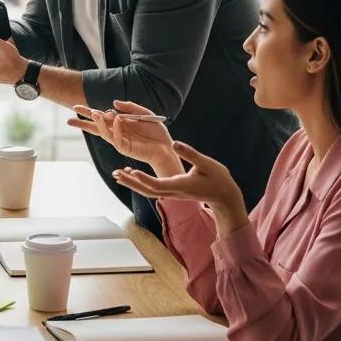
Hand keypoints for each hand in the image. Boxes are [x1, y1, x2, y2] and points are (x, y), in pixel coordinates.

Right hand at [67, 100, 179, 171]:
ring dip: (98, 122)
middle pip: (95, 126)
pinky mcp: (125, 147)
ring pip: (103, 132)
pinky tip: (118, 119)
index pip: (100, 117)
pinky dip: (116, 127)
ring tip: (94, 112)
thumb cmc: (156, 132)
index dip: (88, 112)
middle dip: (82, 121)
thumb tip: (113, 103)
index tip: (75, 107)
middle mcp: (116, 132)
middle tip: (69, 118)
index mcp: (119, 123)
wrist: (166, 146)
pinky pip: (116, 137)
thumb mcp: (144, 113)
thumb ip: (130, 107)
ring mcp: (119, 140)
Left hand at [113, 141, 248, 235]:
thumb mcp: (206, 164)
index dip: (143, 179)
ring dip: (131, 183)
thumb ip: (190, 154)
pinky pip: (152, 189)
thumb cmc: (218, 179)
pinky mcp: (172, 191)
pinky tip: (131, 175)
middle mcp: (172, 191)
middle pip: (146, 190)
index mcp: (179, 185)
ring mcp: (171, 193)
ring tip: (117, 174)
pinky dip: (139, 183)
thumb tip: (174, 143)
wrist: (225, 196)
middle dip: (130, 182)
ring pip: (147, 191)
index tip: (131, 171)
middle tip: (115, 173)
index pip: (157, 184)